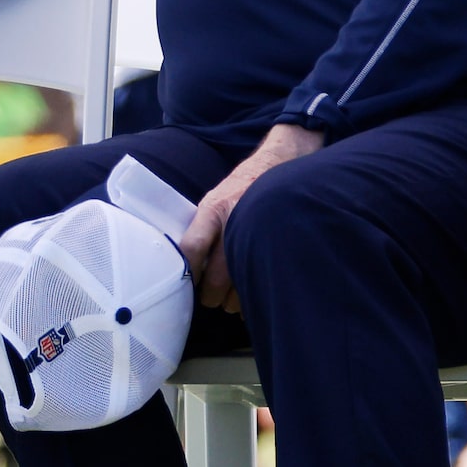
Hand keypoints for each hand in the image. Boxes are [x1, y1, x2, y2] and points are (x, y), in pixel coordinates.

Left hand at [179, 124, 323, 311]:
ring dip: (232, 300)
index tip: (184, 286)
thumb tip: (185, 263)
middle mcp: (236, 224)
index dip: (188, 273)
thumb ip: (201, 228)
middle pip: (216, 279)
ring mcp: (259, 236)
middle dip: (210, 296)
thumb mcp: (216, 199)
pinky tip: (250, 290)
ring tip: (230, 299)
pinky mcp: (276, 245)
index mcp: (215, 210)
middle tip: (210, 299)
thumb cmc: (242, 188)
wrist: (281, 167)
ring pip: (239, 287)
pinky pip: (262, 281)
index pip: (193, 249)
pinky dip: (253, 294)